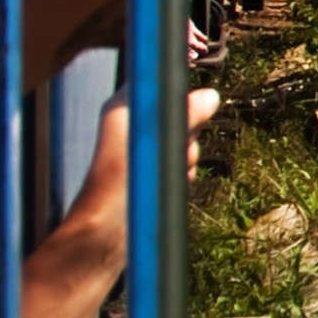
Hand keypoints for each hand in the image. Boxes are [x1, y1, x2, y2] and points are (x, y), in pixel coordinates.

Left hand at [71, 85, 222, 216]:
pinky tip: (171, 184)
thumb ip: (181, 117)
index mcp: (123, 108)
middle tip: (175, 149)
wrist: (106, 237)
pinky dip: (182, 171)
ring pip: (184, 136)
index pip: (160, 80)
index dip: (180, 93)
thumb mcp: (154, 147)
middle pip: (180, 109)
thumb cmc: (119, 191)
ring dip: (186, 155)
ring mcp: (143, 147)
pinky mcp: (151, 168)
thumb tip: (211, 95)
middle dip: (187, 130)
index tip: (189, 111)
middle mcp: (132, 123)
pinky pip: (181, 159)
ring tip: (169, 174)